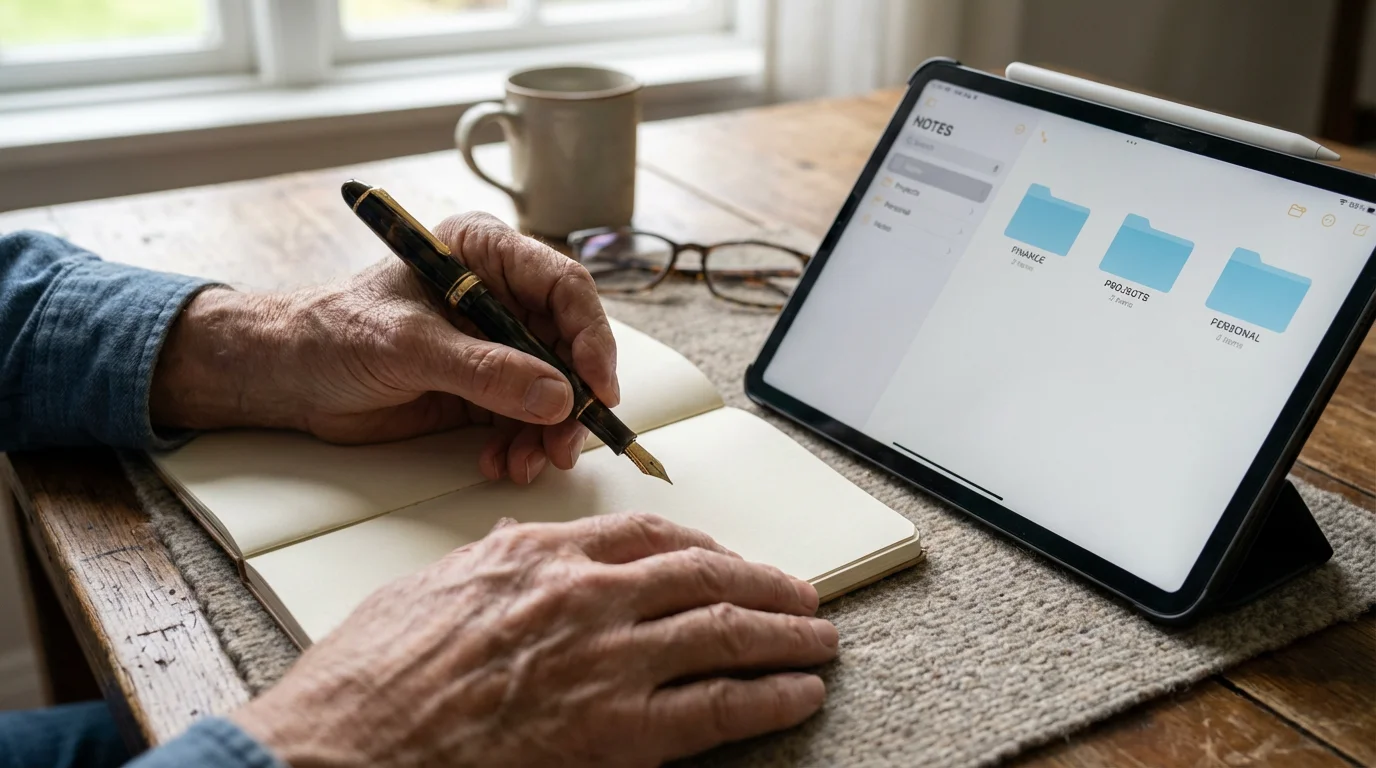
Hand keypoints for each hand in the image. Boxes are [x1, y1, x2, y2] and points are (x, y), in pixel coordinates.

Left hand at [150, 212, 617, 482]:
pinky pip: (526, 419)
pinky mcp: (485, 388)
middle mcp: (500, 295)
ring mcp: (495, 344)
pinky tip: (501, 463)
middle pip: (568, 345)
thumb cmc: (332, 333)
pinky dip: (522, 446)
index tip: (597, 388)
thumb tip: (555, 397)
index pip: (564, 286)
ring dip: (548, 433)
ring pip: (553, 389)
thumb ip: (483, 371)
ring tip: (526, 463)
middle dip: (572, 400)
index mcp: (485, 253)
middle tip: (565, 442)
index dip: (590, 338)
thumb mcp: (407, 346)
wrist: (288, 376)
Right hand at [231, 513, 836, 766]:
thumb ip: (488, 562)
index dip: (702, 543)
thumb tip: (520, 544)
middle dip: (764, 582)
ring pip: (726, 632)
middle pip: (704, 574)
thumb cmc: (369, 681)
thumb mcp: (425, 590)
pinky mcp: (618, 734)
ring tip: (820, 637)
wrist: (341, 752)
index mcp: (538, 557)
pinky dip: (771, 696)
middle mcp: (585, 598)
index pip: (646, 533)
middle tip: (800, 592)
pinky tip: (800, 693)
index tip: (726, 555)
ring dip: (786, 634)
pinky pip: (719, 706)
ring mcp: (607, 663)